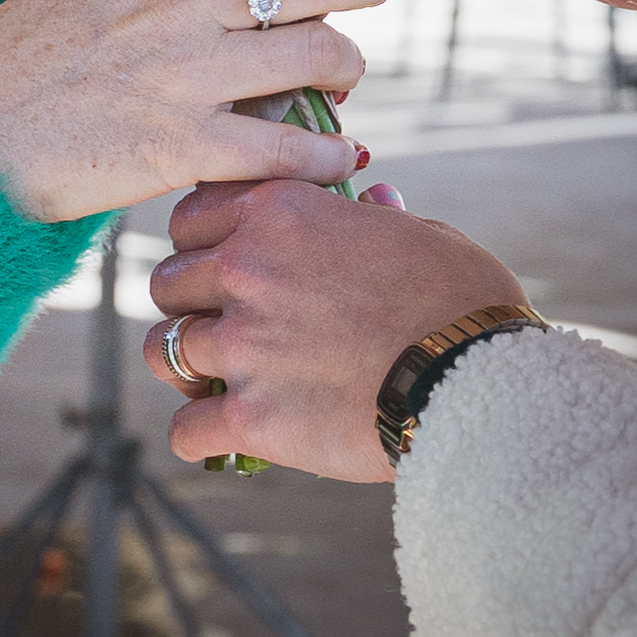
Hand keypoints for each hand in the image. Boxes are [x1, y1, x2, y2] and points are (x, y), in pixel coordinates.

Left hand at [144, 178, 525, 479]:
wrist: (475, 378)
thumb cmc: (460, 299)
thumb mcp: (420, 233)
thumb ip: (375, 216)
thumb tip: (372, 198)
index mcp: (280, 211)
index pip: (191, 216)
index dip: (201, 242)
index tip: (219, 262)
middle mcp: (247, 267)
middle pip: (167, 282)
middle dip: (188, 304)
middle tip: (218, 324)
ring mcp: (243, 343)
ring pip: (162, 350)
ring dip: (184, 366)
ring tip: (209, 380)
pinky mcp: (251, 415)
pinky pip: (186, 429)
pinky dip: (200, 437)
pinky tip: (222, 438)